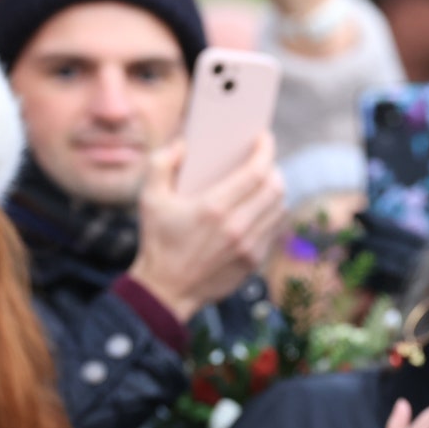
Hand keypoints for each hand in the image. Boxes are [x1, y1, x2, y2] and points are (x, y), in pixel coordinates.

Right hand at [127, 133, 285, 321]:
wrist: (166, 290)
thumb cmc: (158, 240)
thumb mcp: (148, 198)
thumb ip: (162, 163)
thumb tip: (185, 144)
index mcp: (213, 208)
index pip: (256, 171)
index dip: (265, 150)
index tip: (264, 138)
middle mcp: (237, 227)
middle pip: (275, 188)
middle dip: (274, 168)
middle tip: (264, 161)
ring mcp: (249, 247)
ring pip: (280, 209)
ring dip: (276, 191)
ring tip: (265, 183)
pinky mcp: (254, 262)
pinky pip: (274, 229)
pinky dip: (271, 214)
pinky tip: (259, 208)